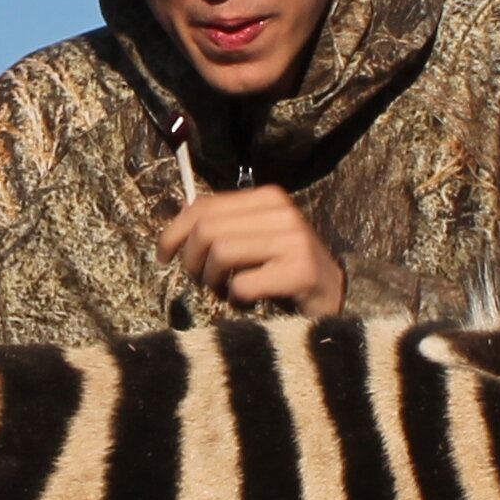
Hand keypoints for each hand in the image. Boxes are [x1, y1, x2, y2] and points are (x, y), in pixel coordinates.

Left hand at [158, 186, 344, 317]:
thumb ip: (222, 227)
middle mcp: (282, 212)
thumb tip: (176, 225)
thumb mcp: (255, 239)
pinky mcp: (301, 272)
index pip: (203, 206)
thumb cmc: (284, 269)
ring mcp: (293, 241)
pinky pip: (242, 284)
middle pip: (207, 230)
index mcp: (267, 198)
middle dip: (191, 260)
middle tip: (200, 280)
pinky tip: (247, 302)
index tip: (163, 256)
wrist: (336, 296)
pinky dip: (235, 298)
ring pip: (220, 253)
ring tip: (223, 290)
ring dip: (211, 280)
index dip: (173, 232)